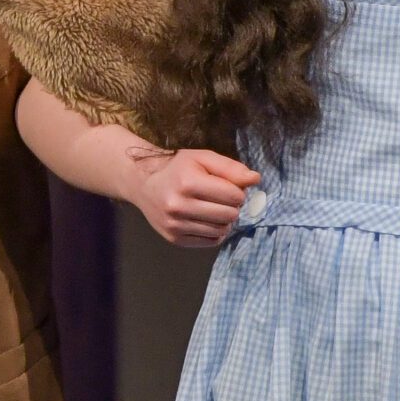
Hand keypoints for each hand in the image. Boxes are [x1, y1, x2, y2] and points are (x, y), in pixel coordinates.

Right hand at [125, 147, 256, 247]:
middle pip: (230, 215)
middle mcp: (179, 205)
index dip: (237, 190)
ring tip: (212, 209)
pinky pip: (210, 242)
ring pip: (222, 230)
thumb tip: (255, 179)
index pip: (234, 195)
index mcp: (188, 182)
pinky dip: (214, 232)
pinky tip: (206, 220)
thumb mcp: (202, 158)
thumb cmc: (177, 168)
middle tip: (220, 198)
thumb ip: (230, 167)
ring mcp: (175, 224)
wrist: (144, 184)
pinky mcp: (174, 238)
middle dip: (231, 206)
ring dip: (223, 220)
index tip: (226, 186)